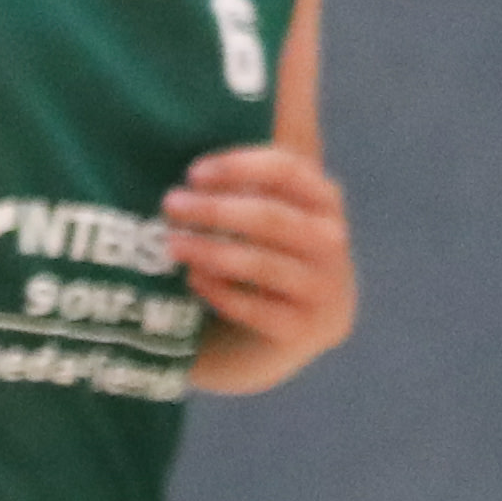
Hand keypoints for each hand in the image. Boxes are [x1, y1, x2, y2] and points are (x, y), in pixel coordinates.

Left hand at [163, 143, 352, 374]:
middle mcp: (331, 241)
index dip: (241, 166)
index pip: (289, 171)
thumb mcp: (262, 220)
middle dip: (215, 210)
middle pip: (271, 218)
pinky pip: (255, 309)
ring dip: (210, 250)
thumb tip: (193, 172)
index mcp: (324, 202)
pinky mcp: (301, 329)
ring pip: (262, 264)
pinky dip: (220, 291)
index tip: (194, 172)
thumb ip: (244, 189)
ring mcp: (322, 288)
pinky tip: (193, 278)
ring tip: (172, 243)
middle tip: (171, 205)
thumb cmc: (263, 261)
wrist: (286, 333)